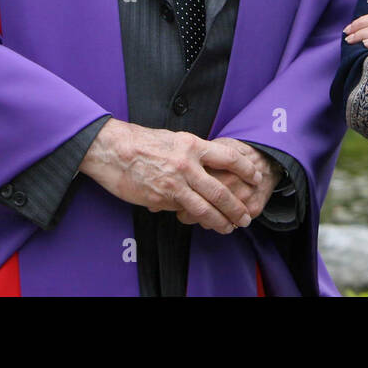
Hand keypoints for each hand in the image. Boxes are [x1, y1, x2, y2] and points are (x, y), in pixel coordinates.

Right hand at [78, 119, 261, 232]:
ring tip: (228, 228)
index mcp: (192, 146)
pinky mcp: (160, 199)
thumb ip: (192, 154)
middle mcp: (187, 165)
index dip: (246, 169)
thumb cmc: (140, 142)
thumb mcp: (173, 140)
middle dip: (236, 206)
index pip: (229, 158)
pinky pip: (181, 212)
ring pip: (204, 208)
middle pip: (221, 190)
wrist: (112, 149)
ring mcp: (173, 184)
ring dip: (220, 221)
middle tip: (246, 216)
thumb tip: (206, 168)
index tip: (255, 178)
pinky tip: (200, 224)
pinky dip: (192, 219)